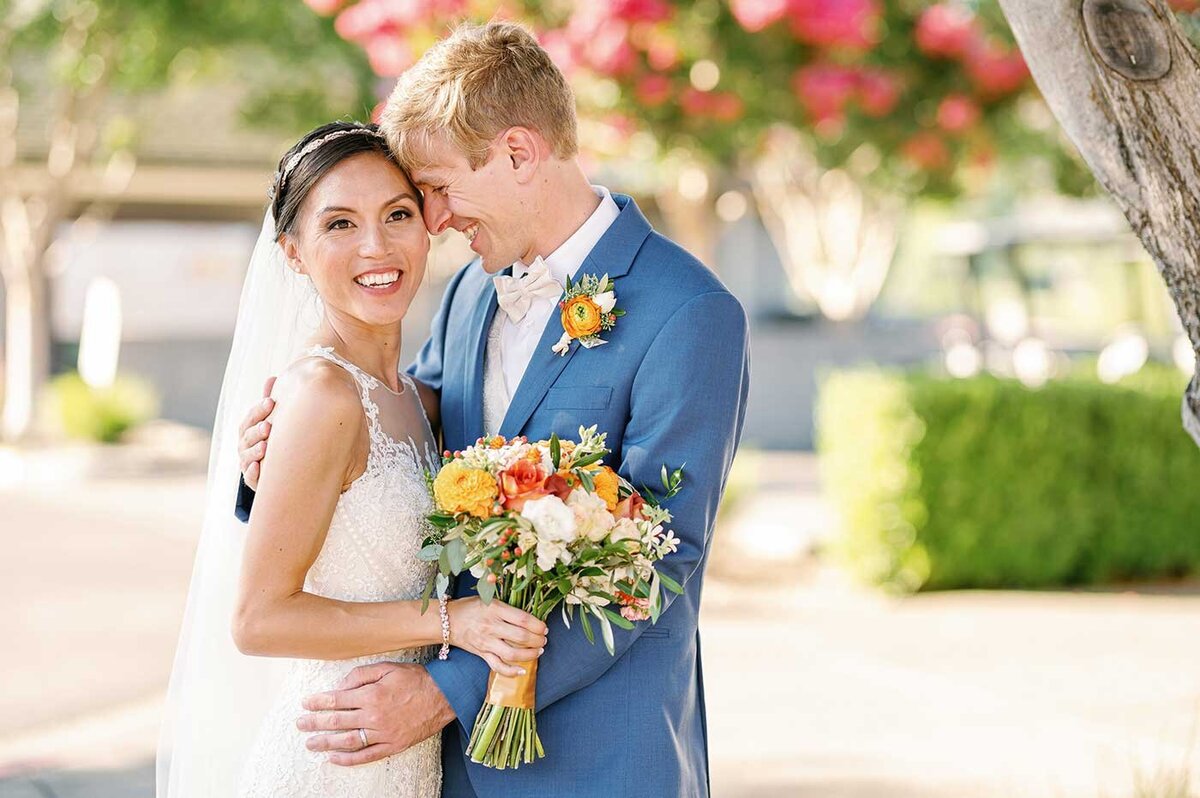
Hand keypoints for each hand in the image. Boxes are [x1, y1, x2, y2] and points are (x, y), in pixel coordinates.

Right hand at [238, 377, 276, 489]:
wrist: (273, 469)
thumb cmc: (271, 438)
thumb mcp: (270, 420)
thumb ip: (269, 401)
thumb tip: (272, 377)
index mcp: (248, 429)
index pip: (250, 418)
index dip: (259, 410)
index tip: (271, 402)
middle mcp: (244, 445)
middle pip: (247, 437)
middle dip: (257, 431)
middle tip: (269, 426)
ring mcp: (247, 462)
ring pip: (247, 456)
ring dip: (255, 451)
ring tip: (265, 447)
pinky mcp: (253, 479)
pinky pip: (250, 477)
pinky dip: (253, 473)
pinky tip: (258, 467)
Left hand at [298, 662, 454, 765]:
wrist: (444, 696)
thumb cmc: (415, 679)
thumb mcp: (387, 668)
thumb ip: (361, 675)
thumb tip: (340, 686)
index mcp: (371, 695)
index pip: (337, 700)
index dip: (318, 702)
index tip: (305, 703)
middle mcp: (374, 716)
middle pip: (337, 722)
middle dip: (315, 723)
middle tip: (299, 724)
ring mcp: (383, 733)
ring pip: (348, 741)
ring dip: (326, 743)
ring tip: (310, 743)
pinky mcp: (392, 745)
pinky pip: (366, 756)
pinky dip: (348, 759)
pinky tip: (333, 758)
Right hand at [448, 597, 547, 675]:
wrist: (447, 621)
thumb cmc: (470, 607)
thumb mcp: (488, 597)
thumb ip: (507, 605)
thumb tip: (529, 611)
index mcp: (495, 609)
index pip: (523, 619)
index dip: (538, 625)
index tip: (544, 627)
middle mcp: (491, 626)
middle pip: (521, 637)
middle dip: (538, 640)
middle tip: (543, 639)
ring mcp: (486, 642)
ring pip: (512, 653)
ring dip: (530, 654)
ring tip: (538, 651)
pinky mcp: (482, 654)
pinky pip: (498, 666)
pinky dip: (511, 671)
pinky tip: (522, 671)